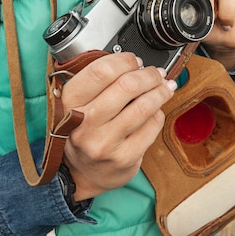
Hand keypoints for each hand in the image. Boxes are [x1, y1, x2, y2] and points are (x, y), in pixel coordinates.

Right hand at [60, 52, 176, 200]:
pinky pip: (153, 125)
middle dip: (149, 75)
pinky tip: (156, 111)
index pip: (101, 71)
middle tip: (156, 74)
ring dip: (161, 91)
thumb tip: (135, 63)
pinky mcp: (125, 157)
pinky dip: (159, 113)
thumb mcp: (79, 104)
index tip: (135, 61)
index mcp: (69, 103)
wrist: (83, 174)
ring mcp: (105, 143)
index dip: (124, 61)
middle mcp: (84, 123)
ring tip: (165, 87)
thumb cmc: (84, 132)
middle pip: (127, 86)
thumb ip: (100, 82)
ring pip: (145, 105)